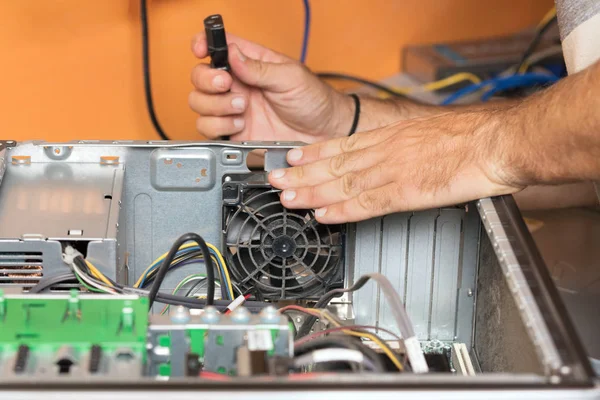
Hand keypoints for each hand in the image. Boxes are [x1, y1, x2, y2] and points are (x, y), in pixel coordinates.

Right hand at [189, 33, 352, 141]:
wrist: (323, 133)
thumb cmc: (313, 100)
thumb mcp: (290, 77)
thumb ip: (259, 68)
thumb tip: (233, 55)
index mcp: (249, 63)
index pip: (217, 47)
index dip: (203, 44)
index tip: (200, 50)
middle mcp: (237, 85)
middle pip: (200, 77)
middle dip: (208, 81)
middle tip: (228, 86)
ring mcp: (233, 109)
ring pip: (200, 104)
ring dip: (215, 106)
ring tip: (241, 109)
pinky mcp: (234, 133)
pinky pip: (208, 129)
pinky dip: (218, 127)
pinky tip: (240, 125)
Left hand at [268, 111, 523, 222]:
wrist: (494, 142)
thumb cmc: (469, 138)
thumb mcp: (427, 133)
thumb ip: (403, 146)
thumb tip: (391, 157)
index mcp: (390, 136)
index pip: (343, 144)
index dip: (313, 153)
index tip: (292, 157)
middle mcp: (385, 151)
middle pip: (334, 164)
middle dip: (301, 174)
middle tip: (275, 181)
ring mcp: (393, 172)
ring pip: (343, 183)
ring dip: (312, 193)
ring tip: (288, 199)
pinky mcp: (406, 192)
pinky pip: (367, 204)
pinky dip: (342, 211)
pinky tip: (324, 216)